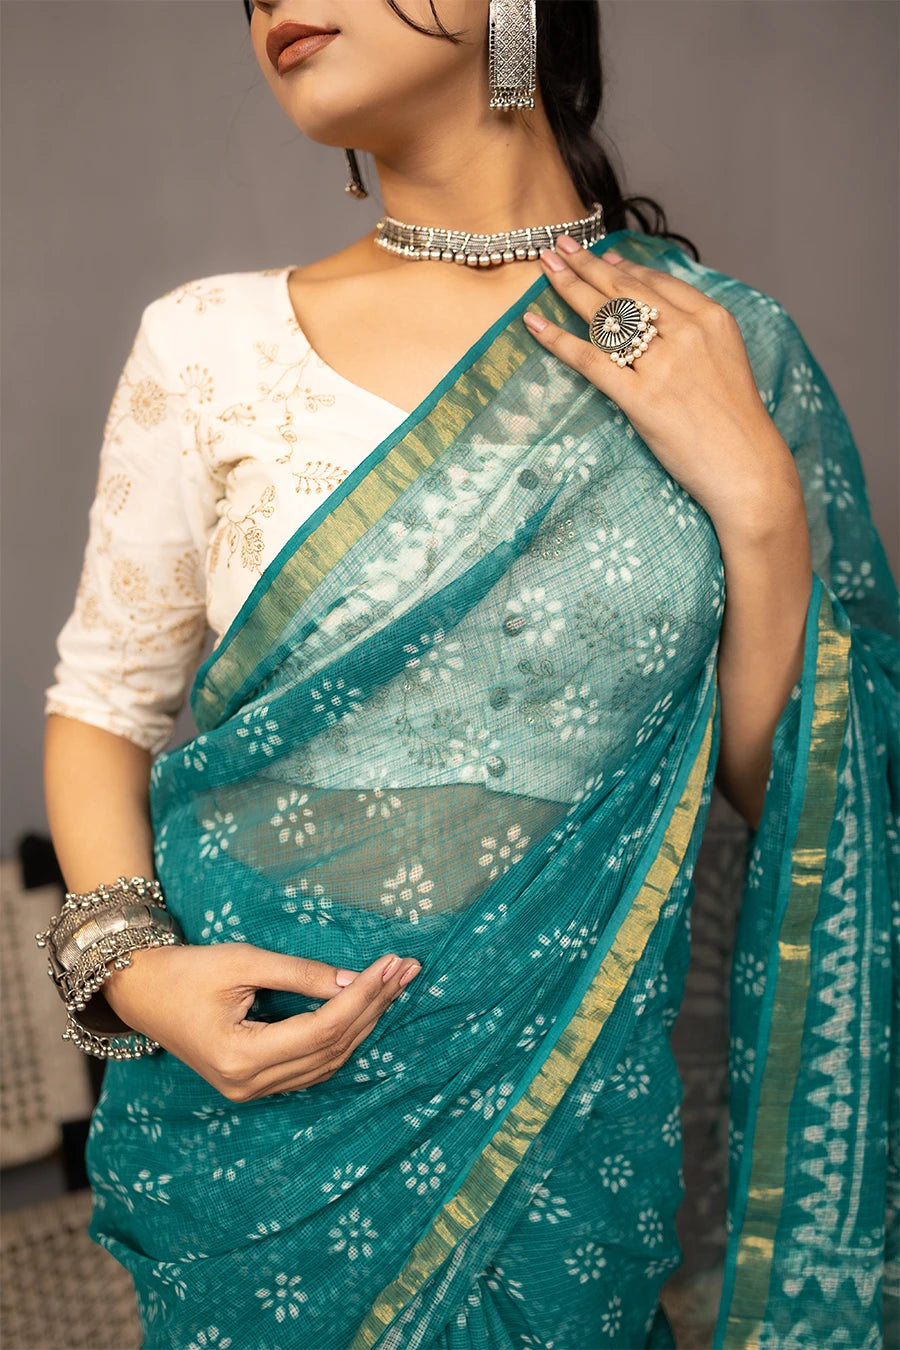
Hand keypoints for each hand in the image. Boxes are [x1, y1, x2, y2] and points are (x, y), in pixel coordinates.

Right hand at [102, 942, 420, 1100]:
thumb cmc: (187, 971)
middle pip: (332, 1048)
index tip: (391, 964)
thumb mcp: (244, 961)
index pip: (323, 1029)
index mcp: (241, 1056)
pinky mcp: (254, 1084)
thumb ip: (301, 974)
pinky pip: (312, 1067)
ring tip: (394, 985)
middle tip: (406, 969)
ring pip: (328, 1062)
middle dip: (374, 1006)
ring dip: (365, 1022)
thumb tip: (354, 979)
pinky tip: (365, 1010)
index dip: (363, 996)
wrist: (142, 992)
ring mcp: (251, 1091)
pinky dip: (343, 1038)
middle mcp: (249, 1084)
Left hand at [523, 237, 796, 532]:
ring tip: (545, 268)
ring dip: (569, 287)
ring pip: (606, 317)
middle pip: (625, 290)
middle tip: (558, 247)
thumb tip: (656, 311)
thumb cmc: (736, 421)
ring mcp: (662, 365)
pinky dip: (558, 340)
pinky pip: (591, 360)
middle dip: (587, 264)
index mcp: (710, 319)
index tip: (598, 254)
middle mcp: (686, 333)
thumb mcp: (726, 358)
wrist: (747, 466)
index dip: (622, 266)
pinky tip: (534, 323)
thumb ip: (695, 331)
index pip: (655, 282)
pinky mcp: (641, 398)